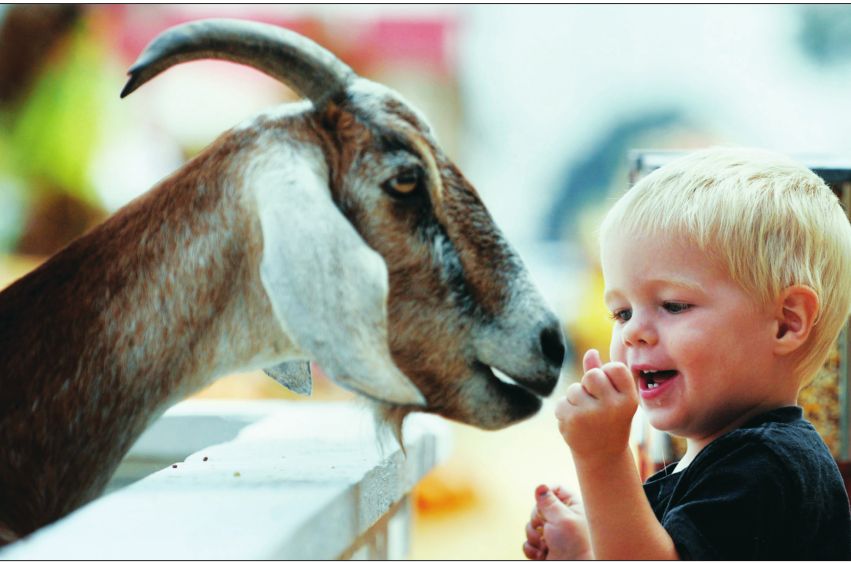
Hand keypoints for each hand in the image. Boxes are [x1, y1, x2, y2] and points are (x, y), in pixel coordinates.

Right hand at [523, 484, 591, 559]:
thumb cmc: (573, 545)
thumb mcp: (562, 518)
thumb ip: (549, 501)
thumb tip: (540, 485)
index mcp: (573, 507)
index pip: (556, 489)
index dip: (546, 495)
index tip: (544, 504)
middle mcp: (562, 519)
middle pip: (538, 508)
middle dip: (537, 520)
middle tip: (546, 529)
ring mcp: (551, 535)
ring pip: (531, 526)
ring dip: (534, 537)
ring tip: (545, 546)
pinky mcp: (543, 548)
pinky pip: (528, 542)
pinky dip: (532, 549)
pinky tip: (542, 554)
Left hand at [555, 349, 637, 465]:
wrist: (602, 456)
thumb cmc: (611, 421)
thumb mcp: (615, 398)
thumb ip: (603, 374)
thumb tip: (590, 351)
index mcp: (628, 399)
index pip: (614, 367)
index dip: (608, 375)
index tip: (610, 391)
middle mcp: (612, 405)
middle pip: (592, 374)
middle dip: (589, 386)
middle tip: (596, 404)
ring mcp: (591, 413)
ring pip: (574, 389)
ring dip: (577, 400)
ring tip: (587, 417)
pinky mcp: (572, 420)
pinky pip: (562, 402)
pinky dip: (566, 411)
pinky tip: (577, 425)